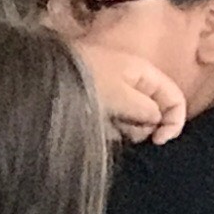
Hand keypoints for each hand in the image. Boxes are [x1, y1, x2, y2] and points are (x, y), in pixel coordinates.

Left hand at [70, 42, 188, 145]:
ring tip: (103, 125)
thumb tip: (157, 120)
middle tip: (123, 130)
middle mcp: (131, 82)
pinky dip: (107, 128)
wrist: (40, 78)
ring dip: (123, 129)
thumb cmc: (84, 81)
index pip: (174, 97)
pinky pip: (112, 123)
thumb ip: (146, 109)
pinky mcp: (96, 105)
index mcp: (143, 72)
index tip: (158, 141)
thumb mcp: (120, 95)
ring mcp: (113, 93)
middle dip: (143, 127)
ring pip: (132, 121)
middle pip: (154, 112)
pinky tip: (93, 127)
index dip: (173, 121)